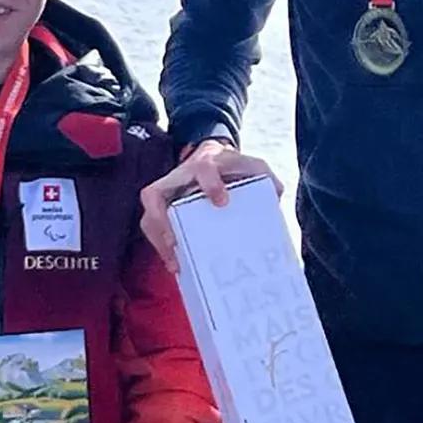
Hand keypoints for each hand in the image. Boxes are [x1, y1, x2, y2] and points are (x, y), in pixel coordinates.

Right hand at [138, 140, 283, 272]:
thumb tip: (275, 196)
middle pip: (154, 194)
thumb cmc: (233, 166)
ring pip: (148, 215)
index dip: (210, 183)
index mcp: (204, 163)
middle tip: (176, 242)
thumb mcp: (254, 166)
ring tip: (175, 263)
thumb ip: (266, 177)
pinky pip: (152, 228)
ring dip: (158, 239)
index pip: (203, 168)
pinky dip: (160, 247)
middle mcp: (178, 177)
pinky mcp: (162, 209)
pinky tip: (175, 264)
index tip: (222, 201)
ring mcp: (166, 193)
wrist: (214, 158)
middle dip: (162, 220)